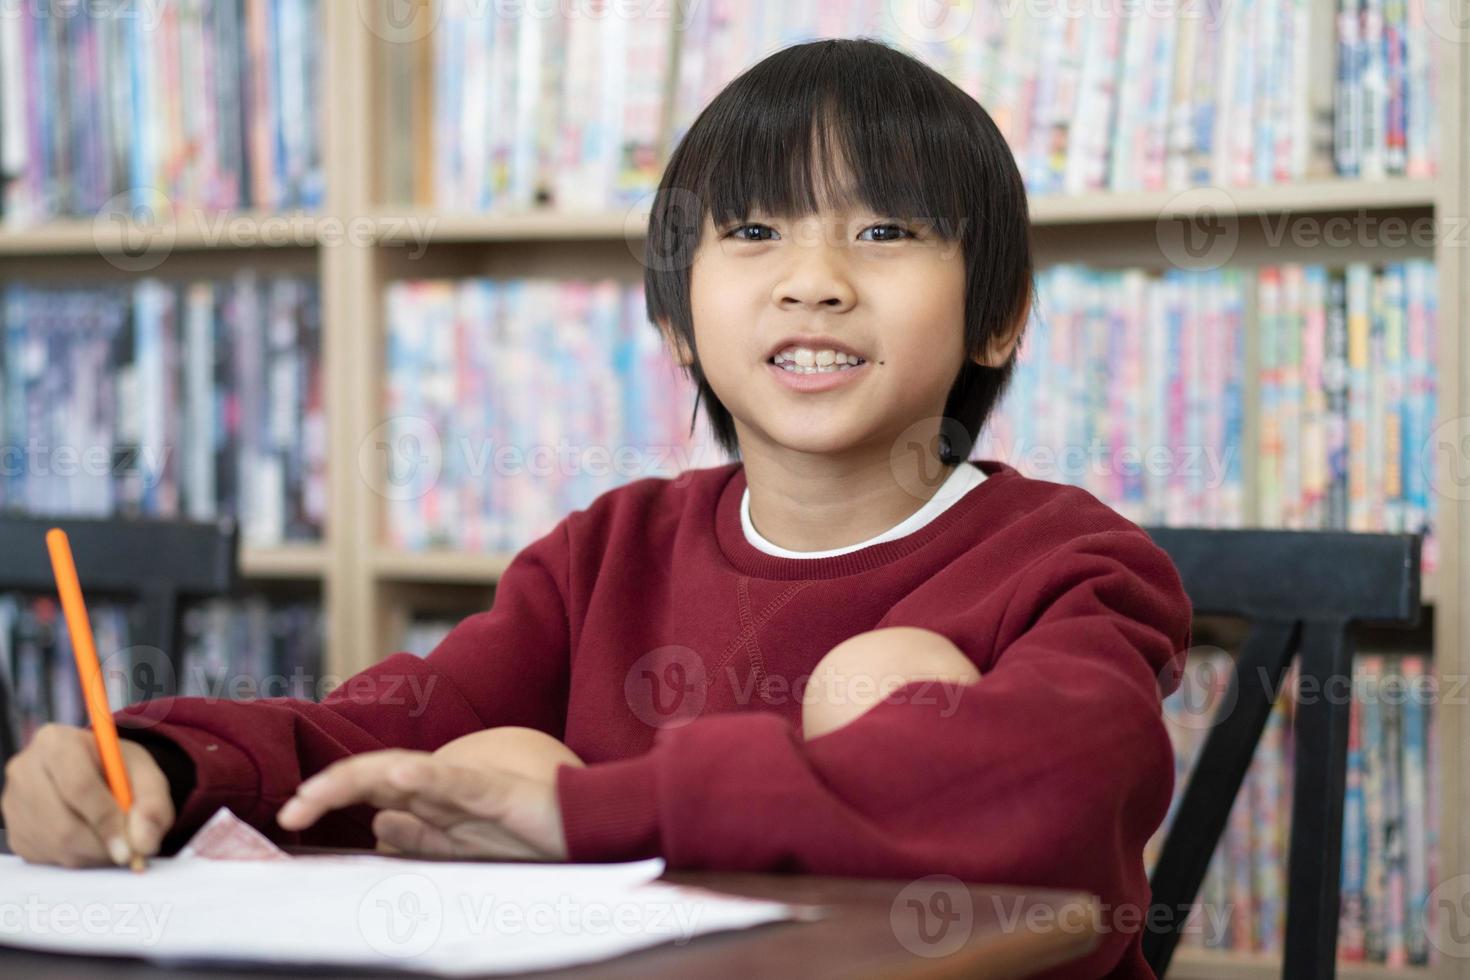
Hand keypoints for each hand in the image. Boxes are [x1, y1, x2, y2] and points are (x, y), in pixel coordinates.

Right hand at [1, 723, 175, 867]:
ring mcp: (14, 803)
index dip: (106, 819)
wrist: (96, 773)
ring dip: (93, 853)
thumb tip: (144, 842)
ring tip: (116, 842)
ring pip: (56, 845)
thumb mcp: (146, 773)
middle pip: (63, 823)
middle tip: (129, 853)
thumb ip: (153, 803)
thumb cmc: (119, 769)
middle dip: (102, 844)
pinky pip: (48, 857)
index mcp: (57, 742)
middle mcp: (26, 770)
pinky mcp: (15, 831)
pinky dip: (79, 858)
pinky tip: (93, 840)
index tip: (130, 846)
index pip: (78, 786)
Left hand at [275, 749, 571, 860]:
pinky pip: (457, 783)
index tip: (292, 817)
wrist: (589, 827)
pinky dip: (426, 776)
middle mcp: (443, 788)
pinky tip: (398, 775)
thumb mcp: (464, 847)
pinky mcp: (498, 793)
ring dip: (359, 779)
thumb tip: (378, 825)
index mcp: (433, 801)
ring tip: (319, 793)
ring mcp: (469, 787)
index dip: (330, 796)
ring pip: (405, 774)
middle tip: (290, 813)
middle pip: (376, 777)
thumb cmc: (530, 835)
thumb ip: (423, 836)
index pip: (372, 789)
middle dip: (330, 790)